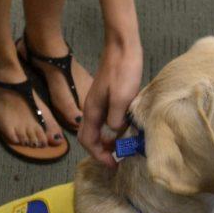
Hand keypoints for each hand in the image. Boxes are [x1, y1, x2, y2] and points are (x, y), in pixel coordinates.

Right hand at [79, 35, 141, 165]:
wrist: (122, 47)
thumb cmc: (123, 71)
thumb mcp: (122, 98)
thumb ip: (116, 119)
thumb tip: (115, 132)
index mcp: (92, 110)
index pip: (88, 141)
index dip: (99, 156)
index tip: (113, 164)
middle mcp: (92, 108)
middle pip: (89, 136)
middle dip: (101, 150)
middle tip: (117, 159)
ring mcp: (99, 102)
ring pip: (98, 128)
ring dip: (107, 140)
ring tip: (122, 147)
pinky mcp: (107, 96)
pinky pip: (105, 119)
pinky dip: (112, 129)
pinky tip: (125, 128)